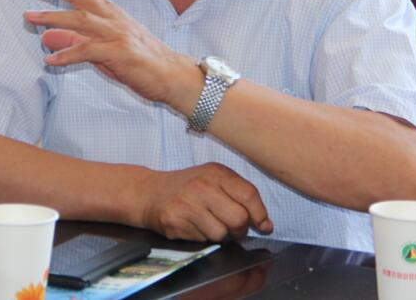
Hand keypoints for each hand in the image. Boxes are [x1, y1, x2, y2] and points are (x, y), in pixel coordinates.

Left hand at [24, 0, 195, 105]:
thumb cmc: (140, 60)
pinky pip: (89, 52)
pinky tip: (50, 60)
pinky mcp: (121, 53)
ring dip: (53, 17)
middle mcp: (114, 18)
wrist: (173, 75)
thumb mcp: (103, 49)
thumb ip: (75, 41)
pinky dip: (67, 55)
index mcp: (112, 13)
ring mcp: (118, 34)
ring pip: (81, 19)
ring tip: (29, 17)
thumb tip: (45, 36)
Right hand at [138, 163, 272, 242]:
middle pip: (238, 219)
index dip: (260, 213)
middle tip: (232, 227)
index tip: (263, 225)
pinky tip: (194, 226)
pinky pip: (202, 240)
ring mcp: (187, 204)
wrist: (149, 192)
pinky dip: (203, 238)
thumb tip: (266, 225)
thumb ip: (241, 196)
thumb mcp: (214, 180)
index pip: (248, 194)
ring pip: (221, 234)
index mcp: (216, 173)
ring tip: (209, 223)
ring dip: (221, 235)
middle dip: (240, 229)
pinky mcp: (175, 222)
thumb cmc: (189, 187)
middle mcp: (202, 186)